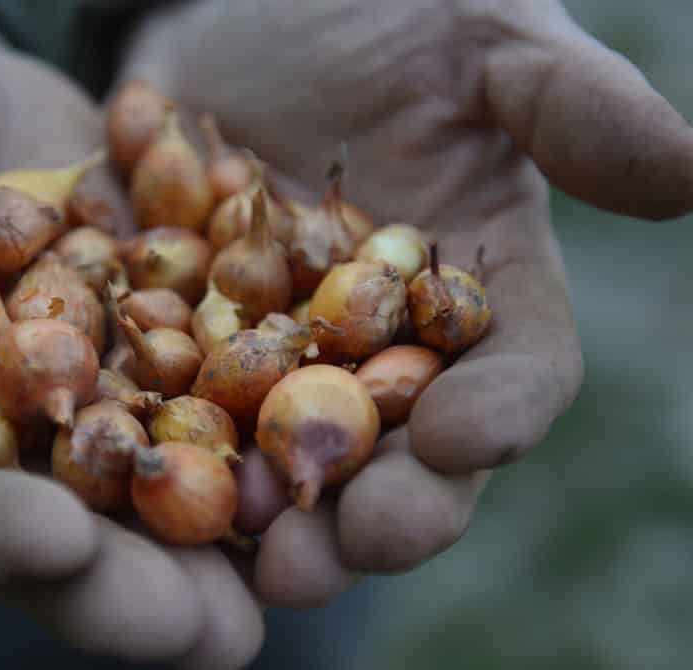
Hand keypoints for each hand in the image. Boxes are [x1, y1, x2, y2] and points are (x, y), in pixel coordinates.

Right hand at [0, 3, 260, 667]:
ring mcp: (94, 380)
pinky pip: (223, 368)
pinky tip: (349, 424)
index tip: (51, 547)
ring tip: (304, 559)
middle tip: (208, 634)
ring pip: (164, 470)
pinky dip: (275, 397)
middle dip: (135, 583)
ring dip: (233, 522)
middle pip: (68, 527)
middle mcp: (5, 430)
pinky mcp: (162, 322)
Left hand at [120, 0, 692, 605]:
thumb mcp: (477, 38)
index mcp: (475, 285)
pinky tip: (141, 471)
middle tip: (349, 549)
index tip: (466, 438)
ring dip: (272, 509)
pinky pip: (174, 396)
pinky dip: (163, 437)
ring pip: (287, 450)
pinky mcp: (188, 336)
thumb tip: (689, 169)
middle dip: (382, 505)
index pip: (513, 368)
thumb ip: (565, 105)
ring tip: (253, 557)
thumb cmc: (382, 13)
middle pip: (399, 445)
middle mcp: (383, 340)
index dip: (500, 410)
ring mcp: (281, 349)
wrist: (244, 9)